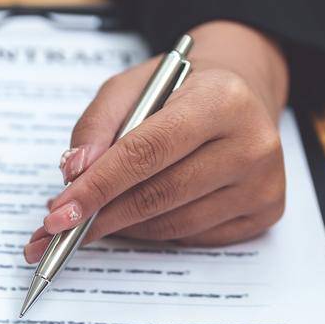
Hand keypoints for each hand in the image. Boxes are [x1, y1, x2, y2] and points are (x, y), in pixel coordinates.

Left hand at [23, 20, 288, 260]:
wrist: (243, 94)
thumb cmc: (182, 90)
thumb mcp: (134, 86)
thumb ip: (97, 125)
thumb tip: (74, 173)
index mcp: (220, 99)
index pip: (147, 152)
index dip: (98, 186)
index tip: (59, 213)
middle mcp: (252, 143)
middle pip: (158, 195)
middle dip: (101, 215)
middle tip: (60, 228)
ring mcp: (263, 182)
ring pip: (173, 224)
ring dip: (124, 226)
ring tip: (94, 217)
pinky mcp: (265, 211)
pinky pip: (193, 237)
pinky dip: (155, 231)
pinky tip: (138, 216)